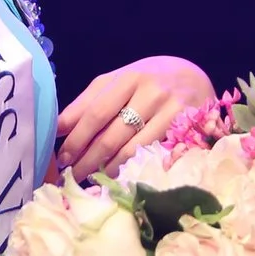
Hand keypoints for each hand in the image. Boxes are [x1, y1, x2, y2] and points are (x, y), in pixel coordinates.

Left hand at [52, 56, 215, 180]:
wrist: (195, 79)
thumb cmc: (150, 81)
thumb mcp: (120, 81)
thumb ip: (89, 101)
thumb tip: (58, 127)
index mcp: (129, 78)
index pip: (96, 112)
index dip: (76, 138)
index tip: (61, 157)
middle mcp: (151, 93)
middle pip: (112, 135)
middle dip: (87, 159)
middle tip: (71, 174)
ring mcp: (170, 112)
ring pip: (131, 150)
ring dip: (106, 169)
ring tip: (90, 178)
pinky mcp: (185, 130)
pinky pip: (151, 156)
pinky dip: (130, 169)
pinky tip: (117, 175)